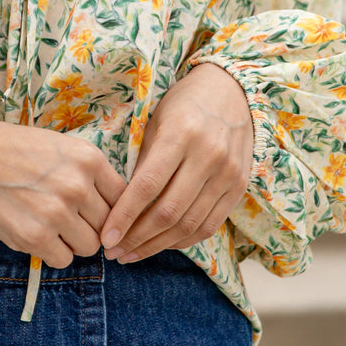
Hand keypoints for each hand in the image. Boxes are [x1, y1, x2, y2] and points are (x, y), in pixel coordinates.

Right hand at [0, 121, 124, 267]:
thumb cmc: (20, 152)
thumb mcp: (65, 148)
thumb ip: (93, 175)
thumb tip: (118, 210)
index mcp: (89, 159)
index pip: (123, 198)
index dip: (114, 209)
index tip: (100, 212)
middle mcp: (78, 186)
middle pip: (108, 226)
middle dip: (92, 225)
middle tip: (71, 218)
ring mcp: (57, 213)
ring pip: (90, 246)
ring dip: (74, 241)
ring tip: (54, 226)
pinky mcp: (36, 237)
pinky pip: (63, 260)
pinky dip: (53, 252)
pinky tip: (39, 234)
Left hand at [100, 63, 252, 263]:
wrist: (233, 91)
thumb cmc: (184, 104)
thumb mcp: (156, 122)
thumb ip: (143, 161)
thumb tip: (120, 205)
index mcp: (180, 135)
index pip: (147, 186)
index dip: (125, 216)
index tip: (106, 237)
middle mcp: (208, 157)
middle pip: (168, 212)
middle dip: (137, 238)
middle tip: (114, 253)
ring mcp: (227, 174)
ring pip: (189, 225)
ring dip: (158, 246)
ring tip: (132, 254)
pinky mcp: (239, 187)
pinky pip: (209, 225)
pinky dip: (183, 240)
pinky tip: (162, 244)